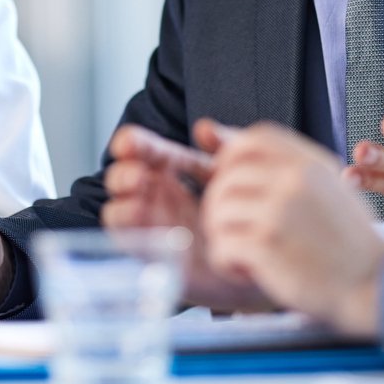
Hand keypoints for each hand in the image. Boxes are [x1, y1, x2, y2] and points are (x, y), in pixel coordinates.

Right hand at [102, 122, 271, 312]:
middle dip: (122, 175)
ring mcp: (155, 225)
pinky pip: (133, 247)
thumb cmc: (249, 206)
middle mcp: (157, 195)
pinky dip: (132, 237)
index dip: (132, 144)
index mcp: (171, 169)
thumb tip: (203, 127)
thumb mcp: (240, 168)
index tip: (127, 143)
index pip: (144, 151)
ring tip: (138, 203)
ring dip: (122, 207)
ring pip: (119, 214)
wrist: (265, 249)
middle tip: (137, 175)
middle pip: (122, 180)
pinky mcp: (159, 256)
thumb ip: (226, 145)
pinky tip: (146, 232)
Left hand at [200, 120, 383, 335]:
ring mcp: (279, 212)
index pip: (253, 139)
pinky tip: (244, 270)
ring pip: (218, 211)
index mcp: (310, 164)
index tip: (229, 178)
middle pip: (227, 177)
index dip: (230, 156)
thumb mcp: (331, 189)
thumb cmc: (351, 242)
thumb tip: (235, 144)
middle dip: (219, 204)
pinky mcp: (268, 246)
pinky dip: (225, 261)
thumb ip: (292, 168)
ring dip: (220, 235)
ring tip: (239, 251)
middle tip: (231, 227)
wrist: (375, 283)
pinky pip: (222, 245)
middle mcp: (293, 181)